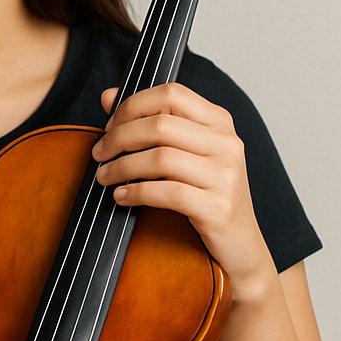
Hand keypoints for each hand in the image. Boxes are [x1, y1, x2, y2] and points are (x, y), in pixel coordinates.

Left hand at [91, 83, 276, 301]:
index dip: (132, 106)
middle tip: (99, 153)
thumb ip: (148, 122)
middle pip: (160, 124)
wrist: (241, 246)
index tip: (110, 125)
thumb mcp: (183, 152)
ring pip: (160, 158)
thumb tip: (107, 96)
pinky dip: (135, 192)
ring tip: (104, 176)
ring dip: (121, 166)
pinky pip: (166, 192)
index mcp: (219, 121)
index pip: (170, 93)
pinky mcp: (219, 207)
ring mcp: (226, 175)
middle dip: (119, 137)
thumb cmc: (205, 194)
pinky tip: (120, 196)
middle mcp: (227, 143)